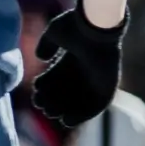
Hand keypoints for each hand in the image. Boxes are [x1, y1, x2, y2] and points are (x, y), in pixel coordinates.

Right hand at [29, 4, 124, 131]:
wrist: (96, 25)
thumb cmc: (75, 26)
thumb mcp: (54, 33)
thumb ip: (46, 44)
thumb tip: (41, 58)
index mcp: (72, 61)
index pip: (56, 80)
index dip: (45, 88)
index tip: (37, 91)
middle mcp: (84, 72)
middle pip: (65, 93)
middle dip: (51, 100)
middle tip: (41, 103)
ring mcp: (97, 80)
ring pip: (79, 102)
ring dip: (64, 110)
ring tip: (51, 113)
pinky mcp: (108, 87)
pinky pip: (96, 106)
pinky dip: (83, 115)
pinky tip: (68, 120)